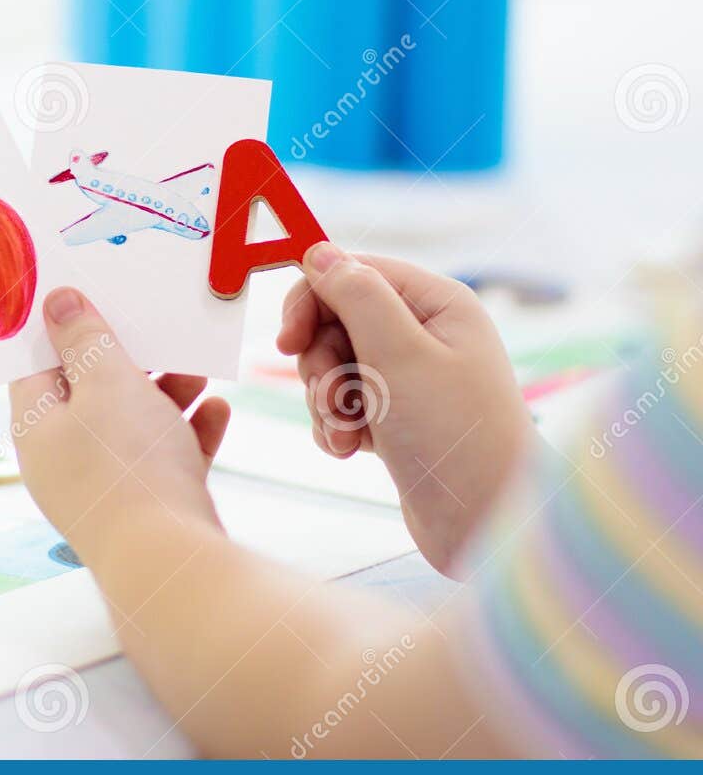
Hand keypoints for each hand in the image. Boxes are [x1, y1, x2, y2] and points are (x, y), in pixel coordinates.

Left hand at [8, 287, 231, 558]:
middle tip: (161, 332)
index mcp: (35, 427)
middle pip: (90, 394)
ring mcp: (103, 487)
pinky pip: (164, 459)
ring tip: (199, 369)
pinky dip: (189, 432)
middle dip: (131, 361)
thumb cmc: (128, 466)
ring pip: (132, 425)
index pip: (36, 366)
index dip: (63, 330)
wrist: (169, 565)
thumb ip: (84, 338)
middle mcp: (62, 459)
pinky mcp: (145, 508)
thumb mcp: (106, 382)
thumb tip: (56, 302)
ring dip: (167, 393)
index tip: (95, 300)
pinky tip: (217, 412)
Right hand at [276, 243, 535, 574]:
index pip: (352, 272)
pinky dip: (335, 426)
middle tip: (334, 398)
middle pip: (334, 320)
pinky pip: (341, 404)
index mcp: (435, 303)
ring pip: (332, 366)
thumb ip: (355, 295)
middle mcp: (424, 332)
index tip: (287, 342)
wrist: (487, 522)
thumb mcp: (399, 354)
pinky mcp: (396, 416)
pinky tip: (352, 450)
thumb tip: (318, 251)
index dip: (311, 300)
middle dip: (319, 363)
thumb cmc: (454, 434)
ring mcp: (409, 376)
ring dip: (326, 401)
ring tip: (348, 434)